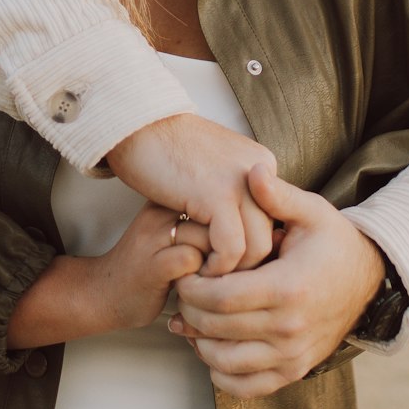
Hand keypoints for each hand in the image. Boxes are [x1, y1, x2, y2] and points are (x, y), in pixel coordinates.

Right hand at [8, 203, 209, 347]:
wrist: (103, 293)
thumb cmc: (148, 263)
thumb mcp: (169, 228)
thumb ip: (197, 216)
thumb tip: (241, 217)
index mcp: (166, 199)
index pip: (215, 196)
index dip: (227, 223)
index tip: (224, 244)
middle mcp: (159, 211)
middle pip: (216, 215)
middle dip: (226, 243)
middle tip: (219, 265)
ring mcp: (154, 237)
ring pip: (208, 237)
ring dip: (216, 262)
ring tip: (207, 277)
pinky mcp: (153, 265)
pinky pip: (192, 260)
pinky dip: (202, 278)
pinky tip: (194, 288)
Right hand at [106, 115, 275, 274]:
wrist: (135, 125)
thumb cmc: (166, 148)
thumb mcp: (213, 164)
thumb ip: (233, 187)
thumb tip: (248, 221)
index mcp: (261, 164)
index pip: (272, 220)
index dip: (251, 249)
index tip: (228, 265)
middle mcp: (259, 170)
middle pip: (269, 236)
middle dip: (245, 268)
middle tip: (218, 282)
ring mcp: (240, 182)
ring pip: (257, 248)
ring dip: (231, 274)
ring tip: (206, 280)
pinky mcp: (216, 195)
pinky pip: (231, 249)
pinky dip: (216, 269)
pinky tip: (195, 271)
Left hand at [170, 166, 384, 397]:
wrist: (369, 278)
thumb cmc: (333, 241)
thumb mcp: (310, 210)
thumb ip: (276, 194)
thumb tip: (252, 170)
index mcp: (289, 286)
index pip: (223, 298)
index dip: (193, 288)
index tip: (183, 271)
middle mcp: (290, 327)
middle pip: (219, 330)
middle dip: (189, 311)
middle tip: (179, 290)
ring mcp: (293, 354)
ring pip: (227, 363)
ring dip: (198, 343)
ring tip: (188, 317)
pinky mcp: (295, 370)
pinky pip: (247, 386)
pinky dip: (221, 374)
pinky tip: (211, 346)